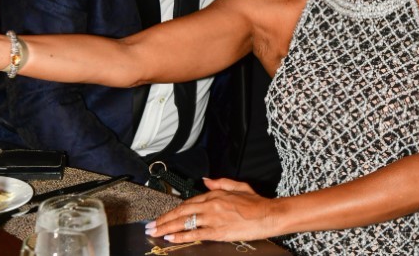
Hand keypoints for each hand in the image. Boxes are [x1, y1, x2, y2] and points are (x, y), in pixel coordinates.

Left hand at [146, 178, 277, 242]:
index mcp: (214, 194)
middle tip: (151, 225)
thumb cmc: (255, 202)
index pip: (188, 202)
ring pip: (185, 222)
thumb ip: (219, 182)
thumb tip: (205, 180)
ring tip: (155, 232)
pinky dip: (181, 236)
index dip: (173, 210)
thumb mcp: (237, 186)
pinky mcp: (217, 231)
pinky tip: (171, 238)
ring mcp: (213, 218)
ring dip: (167, 228)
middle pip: (181, 212)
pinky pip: (195, 234)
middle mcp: (211, 205)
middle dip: (164, 219)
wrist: (267, 214)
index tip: (163, 215)